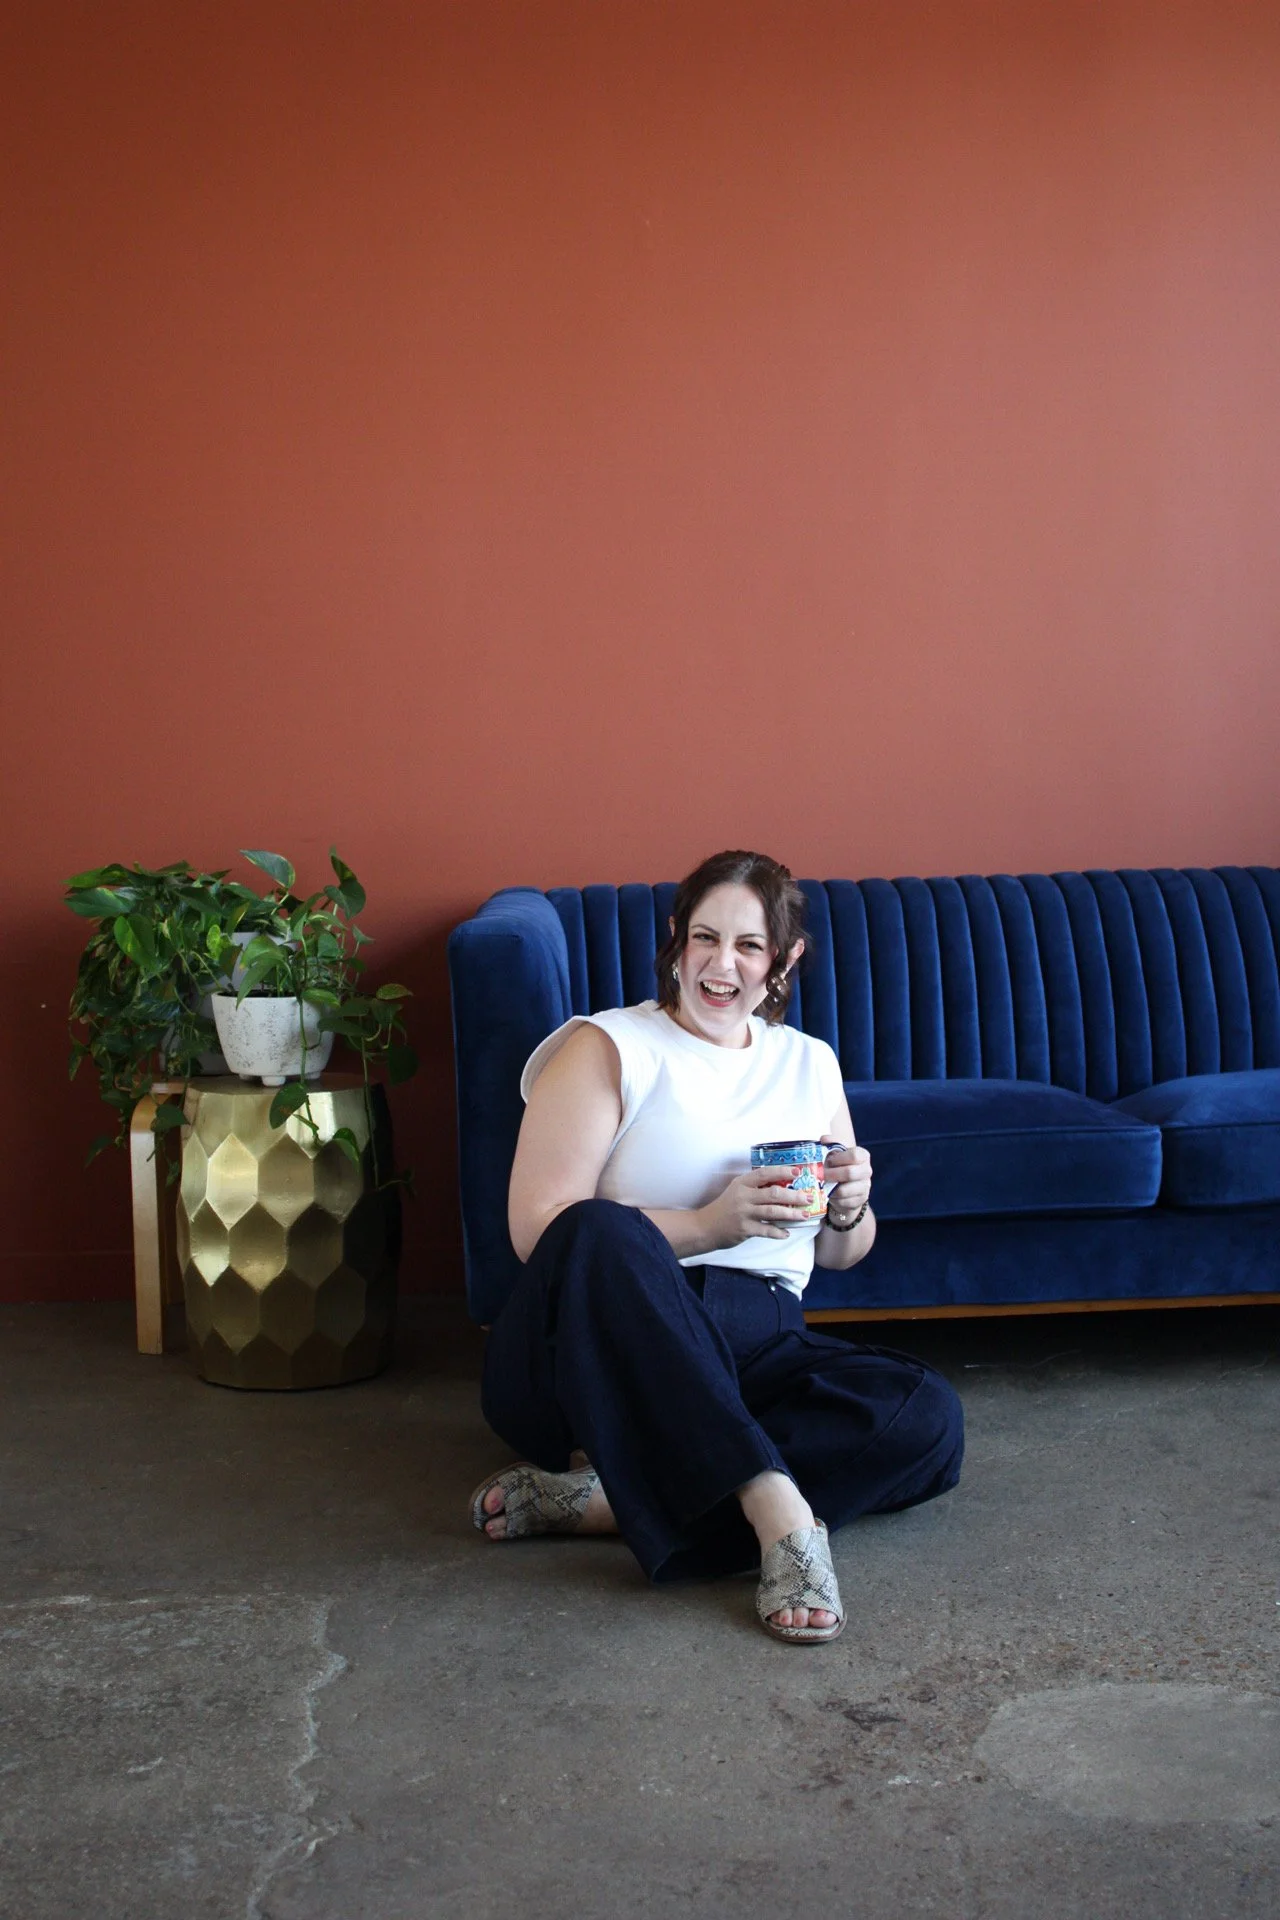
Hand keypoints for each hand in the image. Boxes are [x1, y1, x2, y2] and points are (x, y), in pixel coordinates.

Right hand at [699, 1167, 817, 1246]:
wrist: (706, 1226)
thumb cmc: (725, 1207)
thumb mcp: (737, 1190)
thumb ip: (755, 1187)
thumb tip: (782, 1186)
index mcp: (742, 1183)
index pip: (764, 1174)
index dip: (782, 1171)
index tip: (797, 1171)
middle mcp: (743, 1196)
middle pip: (773, 1194)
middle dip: (794, 1196)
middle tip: (808, 1197)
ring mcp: (744, 1213)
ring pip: (772, 1212)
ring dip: (791, 1214)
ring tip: (805, 1215)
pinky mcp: (745, 1229)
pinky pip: (766, 1230)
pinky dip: (778, 1232)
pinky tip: (787, 1232)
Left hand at [820, 1135, 871, 1229]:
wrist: (846, 1188)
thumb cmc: (839, 1166)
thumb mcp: (835, 1153)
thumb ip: (830, 1144)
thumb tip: (823, 1139)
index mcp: (863, 1156)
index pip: (855, 1155)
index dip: (839, 1158)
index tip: (829, 1160)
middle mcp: (866, 1171)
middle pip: (850, 1173)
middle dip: (831, 1174)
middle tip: (820, 1175)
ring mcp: (865, 1187)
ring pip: (844, 1190)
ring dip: (830, 1188)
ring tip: (822, 1185)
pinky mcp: (860, 1201)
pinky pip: (843, 1202)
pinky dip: (833, 1199)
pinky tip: (829, 1194)